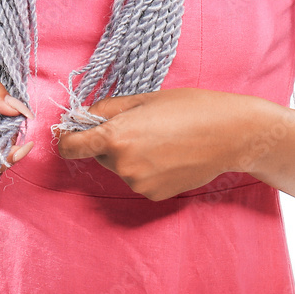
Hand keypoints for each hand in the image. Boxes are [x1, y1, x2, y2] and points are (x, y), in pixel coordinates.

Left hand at [54, 87, 258, 201]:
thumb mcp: (143, 98)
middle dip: (111, 140)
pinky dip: (146, 168)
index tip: (71, 131)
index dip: (67, 137)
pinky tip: (169, 155)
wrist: (228, 134)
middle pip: (100, 153)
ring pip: (121, 167)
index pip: (70, 146)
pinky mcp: (153, 196)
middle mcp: (122, 165)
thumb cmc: (188, 107)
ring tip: (162, 138)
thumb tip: (83, 116)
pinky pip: (138, 179)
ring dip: (130, 154)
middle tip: (140, 124)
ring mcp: (138, 184)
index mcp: (115, 136)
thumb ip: (107, 108)